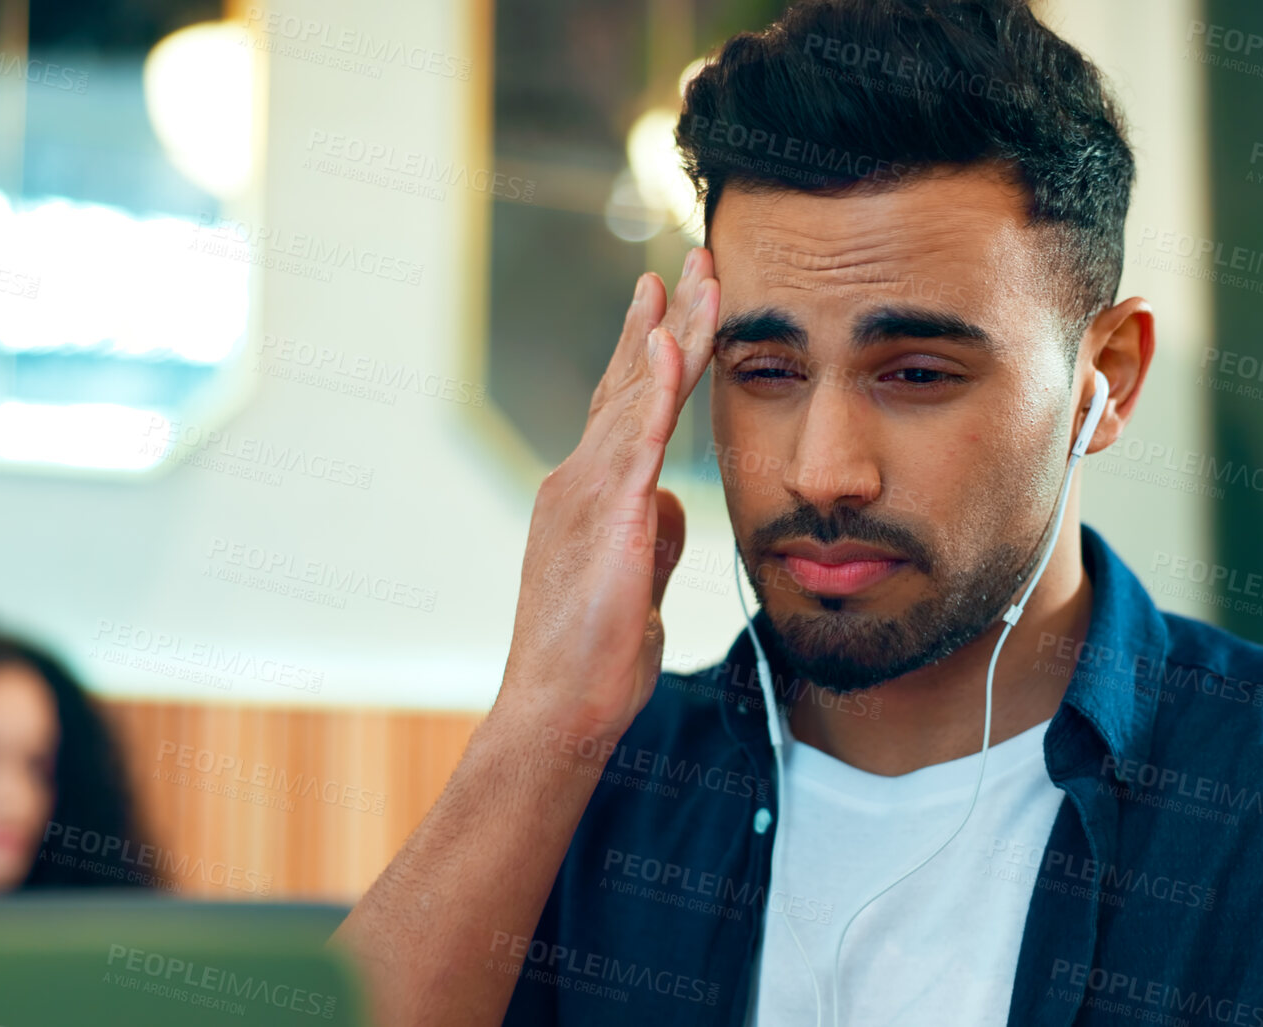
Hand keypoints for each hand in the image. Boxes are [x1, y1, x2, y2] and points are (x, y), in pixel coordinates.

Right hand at [499, 246, 720, 743]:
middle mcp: (580, 478)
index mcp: (589, 492)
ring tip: (700, 278)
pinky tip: (668, 343)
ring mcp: (589, 494)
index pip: (625, 403)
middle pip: (630, 380)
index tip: (672, 295)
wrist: (561, 709)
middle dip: (665, 315)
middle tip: (694, 258)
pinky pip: (634, 441)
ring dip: (673, 332)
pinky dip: (651, 388)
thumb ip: (653, 534)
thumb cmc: (596, 657)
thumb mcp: (638, 582)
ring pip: (637, 395)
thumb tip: (673, 503)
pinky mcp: (608, 519)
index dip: (652, 347)